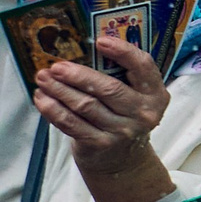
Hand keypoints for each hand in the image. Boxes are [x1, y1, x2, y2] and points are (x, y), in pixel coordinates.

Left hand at [35, 36, 166, 171]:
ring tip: (43, 79)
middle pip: (108, 88)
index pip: (143, 66)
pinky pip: (72, 123)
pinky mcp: (100, 144)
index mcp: (156, 94)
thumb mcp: (136, 98)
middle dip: (78, 75)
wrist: (124, 160)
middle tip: (56, 66)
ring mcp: (122, 130)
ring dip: (60, 90)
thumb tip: (86, 52)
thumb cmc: (125, 118)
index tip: (100, 41)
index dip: (123, 52)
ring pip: (85, 105)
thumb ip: (122, 77)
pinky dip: (53, 110)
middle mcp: (143, 112)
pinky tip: (43, 99)